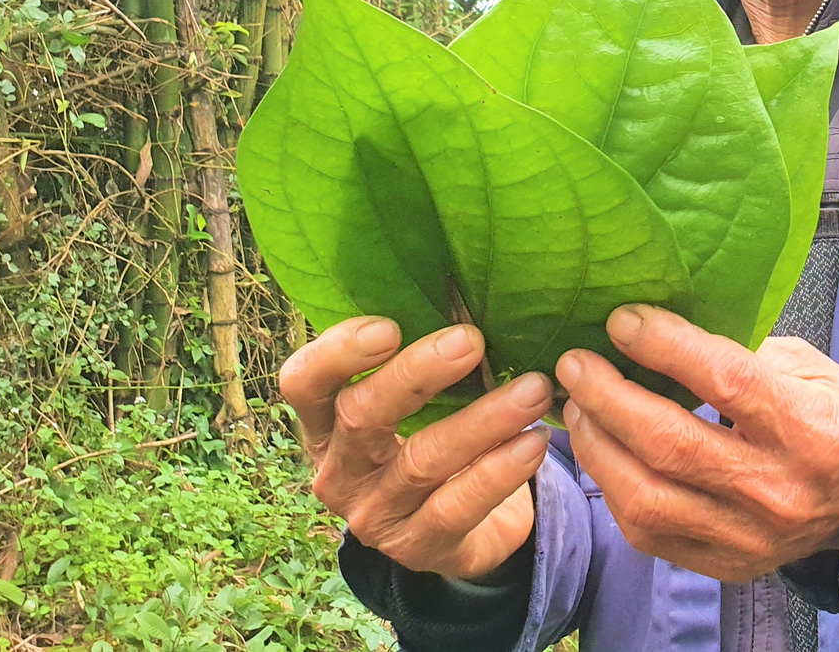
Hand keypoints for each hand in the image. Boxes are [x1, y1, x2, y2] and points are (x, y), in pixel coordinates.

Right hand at [279, 316, 554, 580]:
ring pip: (422, 460)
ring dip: (483, 419)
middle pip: (362, 416)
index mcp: (324, 424)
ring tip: (533, 390)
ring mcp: (375, 515)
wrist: (457, 531)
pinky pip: (459, 505)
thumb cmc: (430, 439)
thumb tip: (467, 291)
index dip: (337, 353)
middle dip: (418, 374)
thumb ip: (418, 361)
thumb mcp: (411, 405)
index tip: (388, 325)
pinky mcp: (418, 547)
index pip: (303, 383)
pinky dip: (501, 471)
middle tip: (472, 340)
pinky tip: (535, 443)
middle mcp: (338, 470)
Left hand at [554, 304, 838, 582]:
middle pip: (671, 444)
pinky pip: (646, 531)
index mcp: (810, 429)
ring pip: (646, 497)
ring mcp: (747, 536)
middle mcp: (777, 489)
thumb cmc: (829, 416)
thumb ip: (743, 351)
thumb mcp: (807, 367)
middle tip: (576, 363)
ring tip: (579, 407)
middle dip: (608, 397)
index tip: (622, 320)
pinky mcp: (723, 563)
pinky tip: (603, 451)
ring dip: (598, 445)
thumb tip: (663, 329)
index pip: (726, 381)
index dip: (665, 346)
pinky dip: (612, 486)